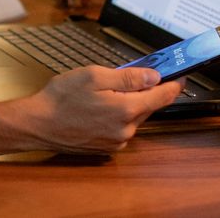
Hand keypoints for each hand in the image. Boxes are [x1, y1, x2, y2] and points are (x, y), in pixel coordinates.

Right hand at [21, 67, 181, 153]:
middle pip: (148, 105)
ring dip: (129, 102)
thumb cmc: (61, 98)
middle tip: (136, 74)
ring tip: (107, 90)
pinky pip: (122, 126)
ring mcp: (117, 140)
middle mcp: (126, 129)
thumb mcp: (94, 75)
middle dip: (146, 90)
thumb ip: (128, 77)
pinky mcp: (107, 146)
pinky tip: (99, 106)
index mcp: (126, 109)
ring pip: (134, 116)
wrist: (38, 124)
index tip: (181, 75)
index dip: (174, 84)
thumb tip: (153, 76)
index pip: (162, 96)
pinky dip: (118, 114)